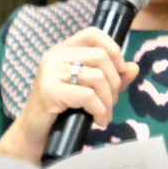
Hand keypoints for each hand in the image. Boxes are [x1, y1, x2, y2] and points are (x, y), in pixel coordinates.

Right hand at [0, 27, 138, 164]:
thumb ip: (111, 79)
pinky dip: (100, 110)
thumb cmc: (62, 111)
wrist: (34, 135)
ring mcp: (49, 72)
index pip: (92, 33)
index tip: (121, 69)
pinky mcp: (49, 91)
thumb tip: (134, 67)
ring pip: (97, 77)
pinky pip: (88, 96)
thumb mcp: (90, 91)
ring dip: (108, 100)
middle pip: (100, 56)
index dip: (113, 48)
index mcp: (63, 50)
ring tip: (104, 115)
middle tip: (111, 102)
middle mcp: (54, 56)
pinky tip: (98, 120)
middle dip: (114, 82)